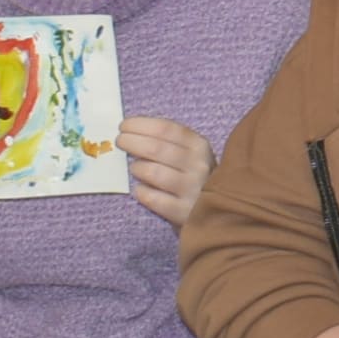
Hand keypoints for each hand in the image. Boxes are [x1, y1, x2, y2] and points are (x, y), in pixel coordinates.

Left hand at [118, 115, 210, 229]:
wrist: (217, 212)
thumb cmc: (195, 178)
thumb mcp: (192, 154)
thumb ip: (168, 142)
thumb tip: (131, 130)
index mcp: (199, 146)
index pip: (166, 129)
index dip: (141, 125)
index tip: (123, 126)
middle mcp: (198, 165)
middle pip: (156, 148)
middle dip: (132, 142)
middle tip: (120, 143)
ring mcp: (192, 190)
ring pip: (153, 172)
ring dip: (137, 168)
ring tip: (135, 169)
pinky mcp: (183, 212)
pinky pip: (152, 198)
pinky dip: (141, 192)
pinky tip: (141, 190)